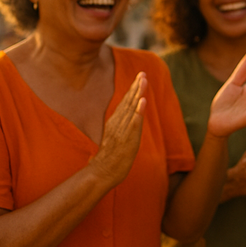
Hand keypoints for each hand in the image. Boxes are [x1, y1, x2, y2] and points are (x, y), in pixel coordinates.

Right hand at [89, 72, 146, 186]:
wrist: (102, 173)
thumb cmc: (109, 158)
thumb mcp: (115, 138)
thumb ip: (119, 127)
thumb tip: (126, 119)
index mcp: (114, 122)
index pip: (125, 102)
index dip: (133, 89)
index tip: (139, 76)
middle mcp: (117, 124)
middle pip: (128, 102)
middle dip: (136, 87)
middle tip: (142, 73)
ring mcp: (122, 131)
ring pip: (131, 108)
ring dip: (138, 94)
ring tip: (143, 81)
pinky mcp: (127, 139)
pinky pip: (133, 123)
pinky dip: (138, 111)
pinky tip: (143, 101)